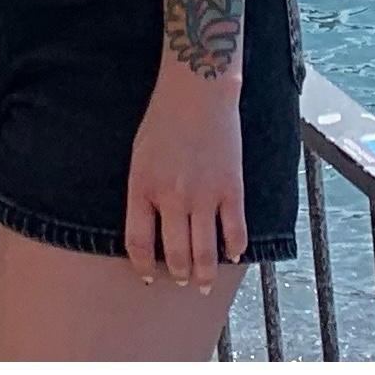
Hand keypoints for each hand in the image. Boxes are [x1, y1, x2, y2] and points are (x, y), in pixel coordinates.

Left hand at [124, 66, 245, 290]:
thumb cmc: (163, 120)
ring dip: (204, 274)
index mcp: (142, 187)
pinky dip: (235, 249)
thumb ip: (143, 193)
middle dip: (178, 276)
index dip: (142, 267)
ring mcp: (204, 195)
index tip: (147, 278)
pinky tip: (232, 256)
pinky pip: (235, 231)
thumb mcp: (140, 157)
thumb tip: (152, 230)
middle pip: (174, 255)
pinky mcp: (231, 188)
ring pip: (205, 252)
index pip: (138, 243)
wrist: (197, 90)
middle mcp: (172, 197)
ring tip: (204, 283)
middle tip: (181, 283)